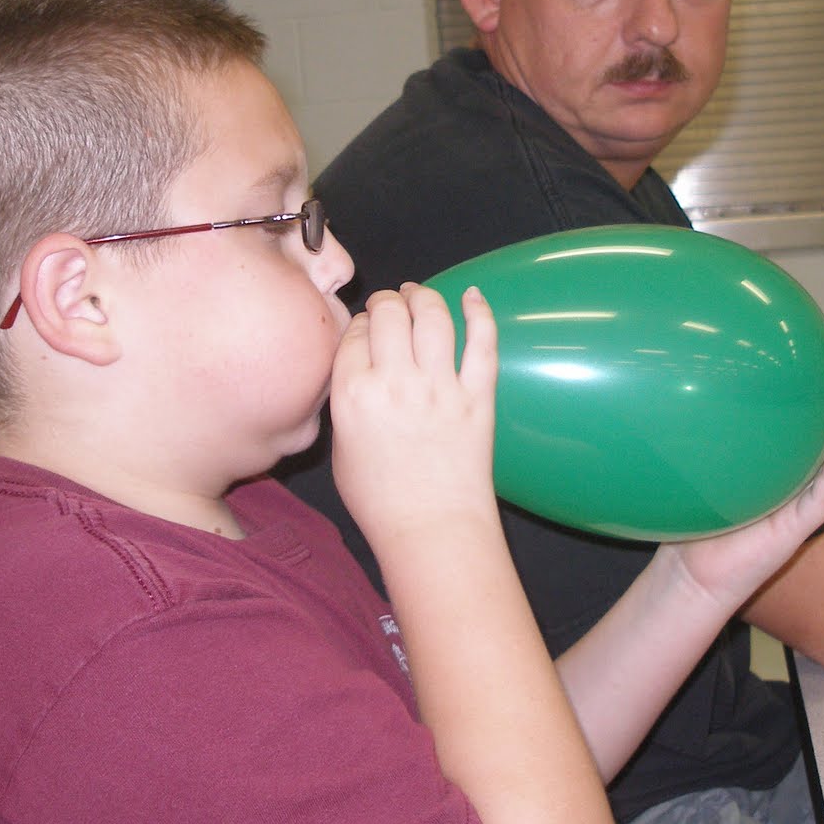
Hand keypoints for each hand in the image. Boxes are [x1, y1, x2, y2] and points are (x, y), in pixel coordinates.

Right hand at [329, 283, 497, 544]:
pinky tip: (472, 295)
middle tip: (389, 303)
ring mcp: (440, 386)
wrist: (432, 529)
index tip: (364, 329)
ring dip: (424, 296)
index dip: (358, 324)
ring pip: (432, 316)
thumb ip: (347, 404)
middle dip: (386, 301)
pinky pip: (482, 342)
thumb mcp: (341, 449)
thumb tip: (359, 372)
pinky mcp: (478, 397)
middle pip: (388, 314)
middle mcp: (395, 381)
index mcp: (353, 394)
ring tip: (418, 294)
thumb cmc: (381, 502)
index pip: (354, 334)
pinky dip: (479, 312)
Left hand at [658, 358, 823, 611]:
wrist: (697, 570)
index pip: (804, 424)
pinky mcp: (801, 526)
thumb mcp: (706, 471)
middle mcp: (797, 480)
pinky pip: (822, 496)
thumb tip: (683, 392)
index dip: (815, 394)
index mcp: (781, 467)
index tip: (819, 357)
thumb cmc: (700, 521)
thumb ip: (706, 441)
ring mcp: (803, 502)